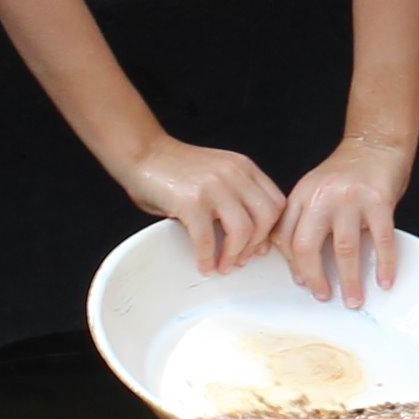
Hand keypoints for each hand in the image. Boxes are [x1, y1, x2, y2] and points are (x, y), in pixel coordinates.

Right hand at [128, 138, 287, 274]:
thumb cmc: (175, 169)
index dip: (270, 230)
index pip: (276, 203)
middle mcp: (234, 174)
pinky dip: (206, 257)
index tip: (258, 246)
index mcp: (243, 167)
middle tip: (240, 260)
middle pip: (266, 218)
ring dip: (233, 255)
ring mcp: (213, 186)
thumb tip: (247, 240)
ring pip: (243, 230)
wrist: (142, 153)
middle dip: (256, 245)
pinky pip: (207, 238)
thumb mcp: (217, 174)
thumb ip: (234, 197)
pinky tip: (203, 265)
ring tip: (222, 266)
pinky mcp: (190, 201)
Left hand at [278, 138, 411, 301]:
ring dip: (349, 280)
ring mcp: (350, 198)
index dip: (291, 264)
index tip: (301, 281)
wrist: (375, 144)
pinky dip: (384, 264)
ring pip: (344, 249)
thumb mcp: (315, 191)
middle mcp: (321, 196)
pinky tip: (385, 280)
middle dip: (313, 278)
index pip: (286, 236)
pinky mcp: (378, 200)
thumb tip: (301, 266)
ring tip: (353, 299)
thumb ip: (305, 220)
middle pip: (307, 246)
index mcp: (301, 195)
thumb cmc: (346, 174)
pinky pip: (381, 240)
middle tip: (323, 296)